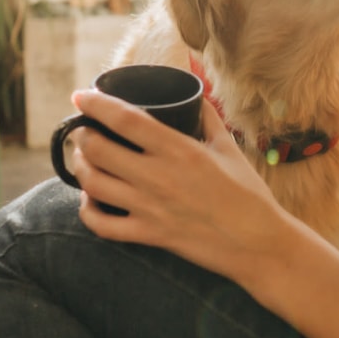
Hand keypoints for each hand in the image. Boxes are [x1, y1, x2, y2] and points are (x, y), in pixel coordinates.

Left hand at [69, 89, 292, 288]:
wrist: (258, 243)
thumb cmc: (248, 194)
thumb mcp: (230, 148)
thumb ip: (209, 119)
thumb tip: (196, 96)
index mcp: (180, 150)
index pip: (125, 119)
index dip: (96, 104)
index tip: (80, 95)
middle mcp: (159, 177)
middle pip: (98, 149)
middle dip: (81, 135)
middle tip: (82, 130)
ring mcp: (150, 208)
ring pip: (93, 184)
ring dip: (80, 167)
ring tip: (83, 159)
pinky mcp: (149, 235)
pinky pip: (101, 225)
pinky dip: (88, 209)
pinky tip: (91, 199)